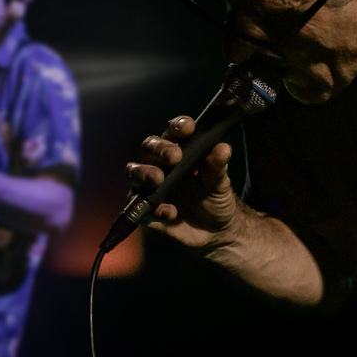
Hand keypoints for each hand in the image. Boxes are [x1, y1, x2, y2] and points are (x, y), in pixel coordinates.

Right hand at [125, 116, 238, 248]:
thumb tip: (223, 148)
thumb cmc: (216, 198)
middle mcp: (159, 164)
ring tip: (158, 179)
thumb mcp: (220, 183)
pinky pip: (140, 207)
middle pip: (149, 147)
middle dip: (159, 149)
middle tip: (174, 156)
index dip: (178, 126)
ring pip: (133, 173)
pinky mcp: (145, 211)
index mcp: (179, 150)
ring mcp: (148, 187)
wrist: (216, 230)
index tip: (188, 129)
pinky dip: (155, 209)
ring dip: (143, 173)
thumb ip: (218, 167)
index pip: (173, 131)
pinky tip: (170, 212)